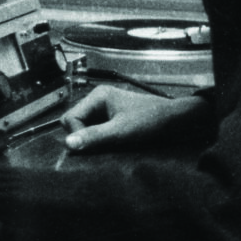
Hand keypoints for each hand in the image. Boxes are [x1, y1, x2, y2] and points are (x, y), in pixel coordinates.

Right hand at [61, 85, 212, 151]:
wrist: (173, 120)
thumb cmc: (150, 121)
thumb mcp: (120, 132)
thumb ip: (94, 137)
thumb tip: (68, 144)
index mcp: (98, 96)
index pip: (70, 118)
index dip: (77, 134)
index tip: (92, 144)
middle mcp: (98, 99)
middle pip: (74, 122)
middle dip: (84, 136)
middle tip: (102, 143)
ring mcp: (104, 108)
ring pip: (84, 127)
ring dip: (92, 138)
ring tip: (109, 142)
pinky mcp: (111, 118)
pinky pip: (94, 130)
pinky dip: (99, 139)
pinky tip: (111, 142)